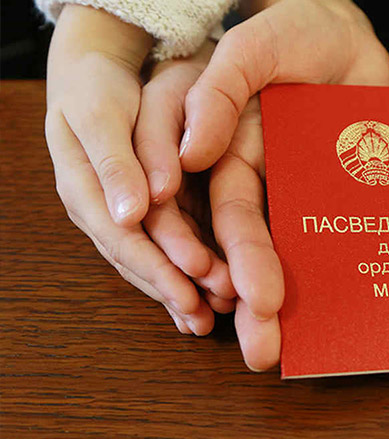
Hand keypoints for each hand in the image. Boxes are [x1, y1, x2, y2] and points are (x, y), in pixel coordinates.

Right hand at [45, 5, 232, 334]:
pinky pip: (159, 248)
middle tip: (211, 315)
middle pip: (138, 261)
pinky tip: (202, 299)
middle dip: (174, 290)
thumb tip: (130, 215)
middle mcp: (100, 211)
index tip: (193, 288)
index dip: (158, 268)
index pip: (123, 240)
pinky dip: (179, 274)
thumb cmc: (97, 89)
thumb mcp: (103, 115)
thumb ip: (116, 162)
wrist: (91, 76)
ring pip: (148, 262)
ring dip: (178, 292)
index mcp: (85, 191)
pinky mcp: (140, 211)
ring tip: (211, 318)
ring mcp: (118, 214)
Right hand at [177, 0, 388, 370]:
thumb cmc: (301, 30)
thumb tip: (191, 152)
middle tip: (259, 350)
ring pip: (292, 252)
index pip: (220, 209)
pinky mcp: (341, 196)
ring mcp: (304, 190)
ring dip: (287, 304)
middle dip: (252, 296)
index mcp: (231, 150)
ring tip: (284, 351)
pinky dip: (336, 277)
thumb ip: (223, 88)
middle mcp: (264, 178)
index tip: (228, 289)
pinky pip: (338, 239)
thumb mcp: (257, 46)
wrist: (356, 35)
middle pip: (251, 246)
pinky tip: (342, 316)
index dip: (225, 250)